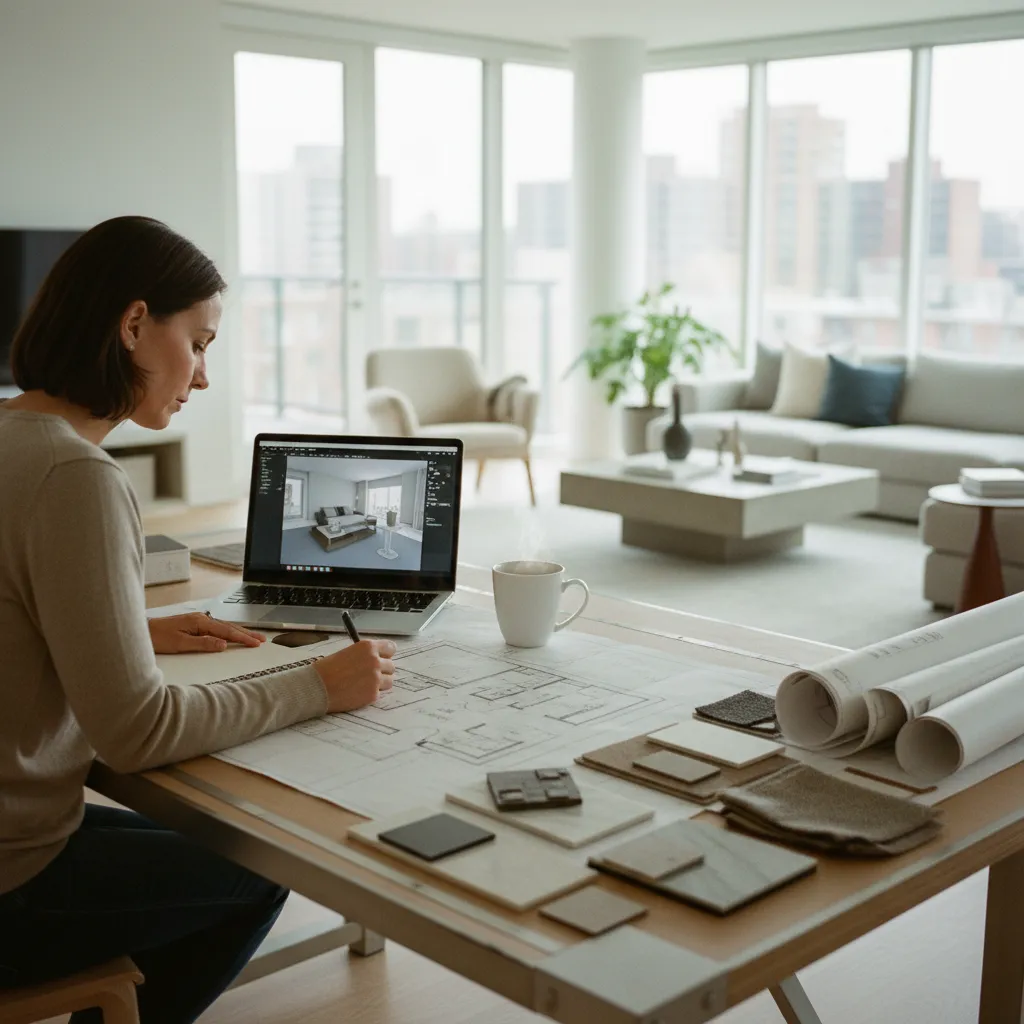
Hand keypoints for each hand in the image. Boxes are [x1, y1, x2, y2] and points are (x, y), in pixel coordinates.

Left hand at [149, 613, 265, 653]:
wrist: (141, 631)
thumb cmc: (157, 637)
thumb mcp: (180, 643)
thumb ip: (203, 643)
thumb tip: (223, 644)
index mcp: (200, 622)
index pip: (227, 631)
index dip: (243, 638)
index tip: (256, 643)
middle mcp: (201, 618)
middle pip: (229, 627)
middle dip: (246, 633)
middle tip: (262, 639)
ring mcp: (198, 620)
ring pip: (224, 626)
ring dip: (239, 632)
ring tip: (253, 636)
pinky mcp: (194, 624)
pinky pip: (217, 627)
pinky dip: (228, 631)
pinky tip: (232, 634)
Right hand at [314, 639, 395, 712]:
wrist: (316, 687)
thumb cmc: (327, 669)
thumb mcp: (347, 653)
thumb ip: (364, 655)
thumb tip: (376, 658)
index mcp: (368, 647)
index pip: (391, 648)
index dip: (386, 654)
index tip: (383, 658)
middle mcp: (375, 661)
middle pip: (391, 666)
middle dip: (382, 670)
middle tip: (369, 675)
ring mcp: (375, 678)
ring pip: (389, 681)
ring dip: (380, 683)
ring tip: (364, 684)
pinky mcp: (373, 694)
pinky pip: (379, 693)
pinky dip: (371, 694)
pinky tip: (358, 692)